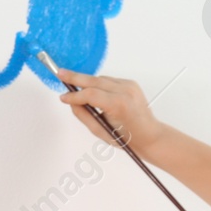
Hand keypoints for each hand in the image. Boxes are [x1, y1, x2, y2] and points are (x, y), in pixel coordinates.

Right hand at [53, 68, 167, 160]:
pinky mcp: (130, 83)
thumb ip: (84, 115)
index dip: (74, 95)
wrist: (149, 135)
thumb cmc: (128, 138)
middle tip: (60, 73)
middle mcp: (125, 91)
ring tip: (74, 87)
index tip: (63, 97)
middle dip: (75, 77)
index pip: (89, 94)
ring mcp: (129, 86)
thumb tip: (71, 102)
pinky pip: (108, 81)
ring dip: (87, 83)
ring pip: (100, 79)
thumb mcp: (100, 131)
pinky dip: (99, 85)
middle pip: (94, 80)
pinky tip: (93, 92)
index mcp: (118, 105)